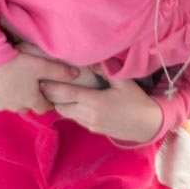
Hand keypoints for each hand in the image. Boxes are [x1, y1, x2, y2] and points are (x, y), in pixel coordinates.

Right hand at [0, 51, 78, 114]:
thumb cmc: (17, 63)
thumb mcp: (41, 65)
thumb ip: (60, 71)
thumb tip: (76, 74)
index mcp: (31, 100)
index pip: (44, 108)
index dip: (49, 101)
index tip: (50, 94)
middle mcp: (17, 106)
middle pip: (29, 106)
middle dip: (32, 98)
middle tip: (35, 85)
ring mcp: (1, 104)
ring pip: (13, 103)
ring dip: (17, 96)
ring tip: (18, 81)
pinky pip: (0, 98)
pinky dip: (4, 92)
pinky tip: (4, 79)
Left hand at [40, 73, 163, 143]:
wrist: (147, 124)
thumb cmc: (136, 100)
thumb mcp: (123, 82)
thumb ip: (105, 70)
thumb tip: (90, 59)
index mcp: (95, 102)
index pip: (68, 94)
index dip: (53, 88)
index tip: (42, 81)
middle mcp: (90, 115)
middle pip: (63, 107)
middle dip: (52, 98)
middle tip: (44, 86)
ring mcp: (91, 124)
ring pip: (68, 115)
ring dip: (61, 105)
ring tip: (54, 93)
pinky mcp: (94, 129)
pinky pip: (77, 120)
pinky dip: (70, 111)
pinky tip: (71, 102)